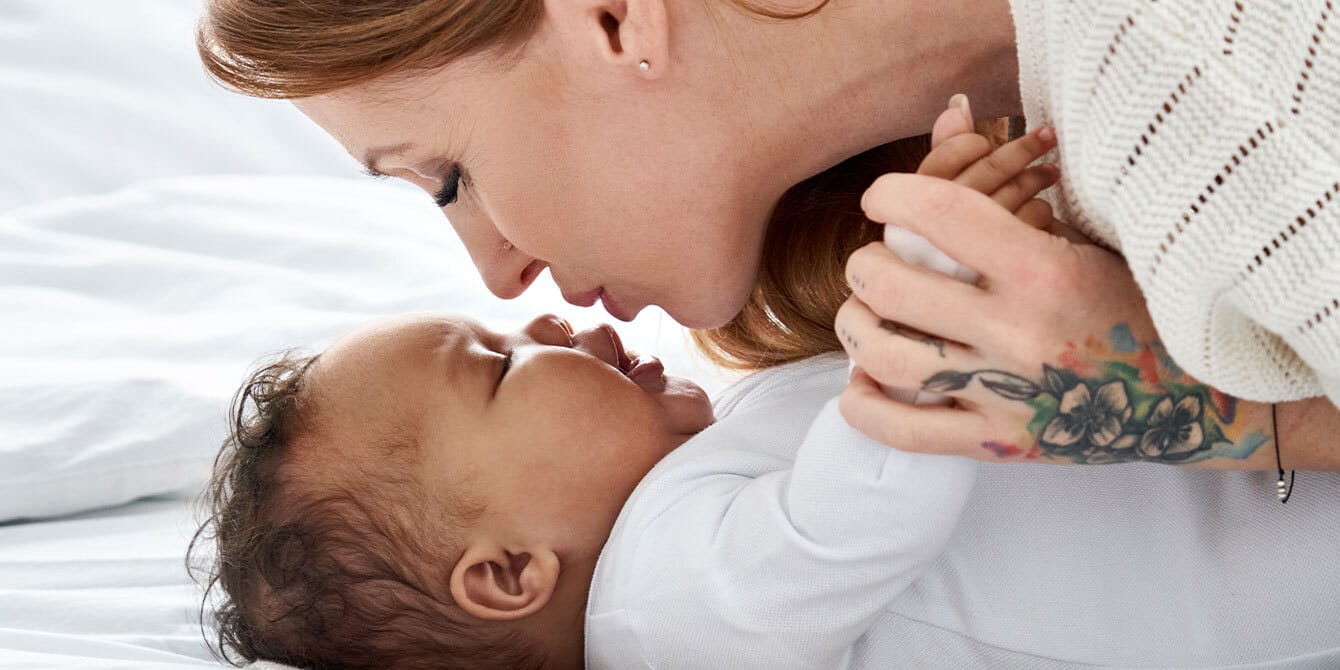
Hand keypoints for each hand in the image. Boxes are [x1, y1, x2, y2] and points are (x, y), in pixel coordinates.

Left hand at [837, 103, 1265, 465]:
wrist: (1195, 399)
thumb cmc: (1137, 302)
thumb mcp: (1088, 236)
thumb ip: (1009, 190)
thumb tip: (948, 113)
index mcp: (1044, 270)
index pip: (939, 212)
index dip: (890, 193)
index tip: (880, 196)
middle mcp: (1018, 332)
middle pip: (891, 285)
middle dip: (865, 264)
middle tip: (872, 263)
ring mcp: (1007, 393)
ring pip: (886, 357)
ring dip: (856, 328)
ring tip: (863, 315)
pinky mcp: (998, 444)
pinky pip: (905, 433)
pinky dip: (866, 407)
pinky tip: (864, 383)